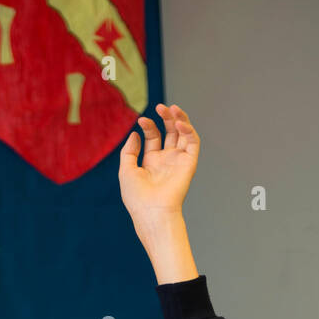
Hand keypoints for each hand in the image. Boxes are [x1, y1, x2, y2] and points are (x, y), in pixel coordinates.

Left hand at [119, 103, 200, 224]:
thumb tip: (135, 134)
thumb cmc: (137, 197)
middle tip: (160, 107)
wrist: (151, 211)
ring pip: (183, 134)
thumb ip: (129, 151)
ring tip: (172, 109)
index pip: (153, 136)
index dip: (148, 126)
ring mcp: (179, 161)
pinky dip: (188, 130)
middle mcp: (167, 160)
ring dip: (179, 118)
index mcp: (152, 162)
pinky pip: (193, 142)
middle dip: (166, 117)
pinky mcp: (189, 164)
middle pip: (170, 132)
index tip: (141, 121)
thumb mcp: (126, 170)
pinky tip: (179, 123)